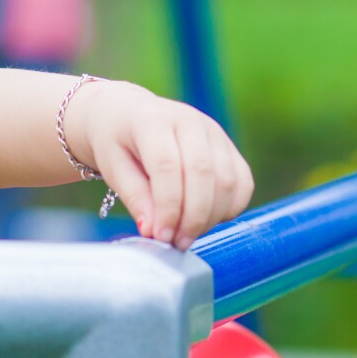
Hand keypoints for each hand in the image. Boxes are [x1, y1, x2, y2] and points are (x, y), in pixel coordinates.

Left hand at [63, 82, 252, 250]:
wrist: (128, 115)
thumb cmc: (117, 142)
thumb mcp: (113, 167)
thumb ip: (135, 197)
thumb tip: (153, 230)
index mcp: (154, 120)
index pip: (168, 166)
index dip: (168, 207)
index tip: (161, 235)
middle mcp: (190, 120)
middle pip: (203, 173)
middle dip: (193, 216)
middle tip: (177, 242)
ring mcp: (214, 132)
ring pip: (228, 180)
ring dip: (212, 216)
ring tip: (188, 235)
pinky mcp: (229, 146)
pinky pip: (242, 182)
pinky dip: (230, 208)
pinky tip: (207, 221)